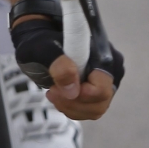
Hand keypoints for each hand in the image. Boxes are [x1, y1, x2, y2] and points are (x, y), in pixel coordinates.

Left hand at [11, 4, 122, 121]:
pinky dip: (73, 108)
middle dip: (73, 102)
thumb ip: (59, 66)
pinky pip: (89, 110)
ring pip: (95, 109)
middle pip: (100, 101)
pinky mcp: (95, 91)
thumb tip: (73, 91)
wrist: (39, 38)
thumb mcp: (44, 48)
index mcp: (102, 56)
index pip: (102, 87)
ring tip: (52, 94)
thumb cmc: (41, 39)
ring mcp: (103, 82)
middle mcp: (109, 71)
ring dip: (71, 107)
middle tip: (51, 92)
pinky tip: (58, 97)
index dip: (81, 94)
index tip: (57, 88)